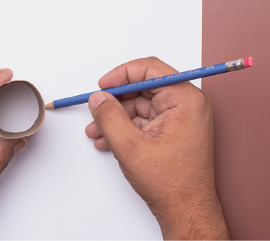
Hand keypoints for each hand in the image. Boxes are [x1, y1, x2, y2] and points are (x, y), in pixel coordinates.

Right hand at [85, 57, 229, 238]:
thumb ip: (109, 117)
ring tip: (96, 132)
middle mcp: (184, 105)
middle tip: (95, 111)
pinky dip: (122, 129)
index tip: (102, 85)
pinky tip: (106, 141)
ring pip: (137, 107)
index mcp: (184, 100)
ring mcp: (177, 119)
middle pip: (141, 89)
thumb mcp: (130, 146)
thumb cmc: (172, 182)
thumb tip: (97, 98)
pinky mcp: (169, 132)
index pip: (150, 69)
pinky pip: (140, 122)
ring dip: (114, 119)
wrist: (184, 211)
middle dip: (114, 102)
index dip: (121, 74)